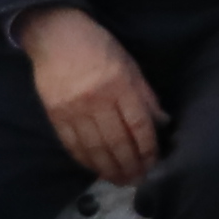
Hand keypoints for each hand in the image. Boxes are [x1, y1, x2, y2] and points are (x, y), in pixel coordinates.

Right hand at [22, 4, 164, 185]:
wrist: (57, 38)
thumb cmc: (99, 48)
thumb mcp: (130, 65)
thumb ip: (145, 95)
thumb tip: (162, 121)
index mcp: (120, 86)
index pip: (138, 125)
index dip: (147, 148)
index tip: (153, 163)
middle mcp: (97, 101)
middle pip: (117, 142)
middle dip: (130, 165)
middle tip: (138, 180)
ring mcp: (74, 110)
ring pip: (95, 148)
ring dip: (109, 169)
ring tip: (120, 180)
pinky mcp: (55, 116)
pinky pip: (72, 145)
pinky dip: (86, 160)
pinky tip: (96, 169)